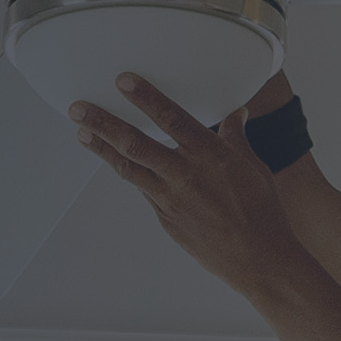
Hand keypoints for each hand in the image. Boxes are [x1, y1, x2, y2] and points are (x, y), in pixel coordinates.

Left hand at [71, 75, 307, 292]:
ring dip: (102, 149)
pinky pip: (143, 191)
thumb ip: (236, 138)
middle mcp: (185, 174)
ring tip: (82, 133)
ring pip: (129, 169)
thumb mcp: (253, 167)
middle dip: (103, 123)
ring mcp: (171, 199)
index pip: (171, 118)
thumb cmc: (262, 212)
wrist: (258, 259)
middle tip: (79, 108)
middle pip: (135, 143)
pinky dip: (129, 173)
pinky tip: (116, 162)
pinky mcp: (165, 219)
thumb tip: (235, 114)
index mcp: (210, 155)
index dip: (145, 98)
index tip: (123, 81)